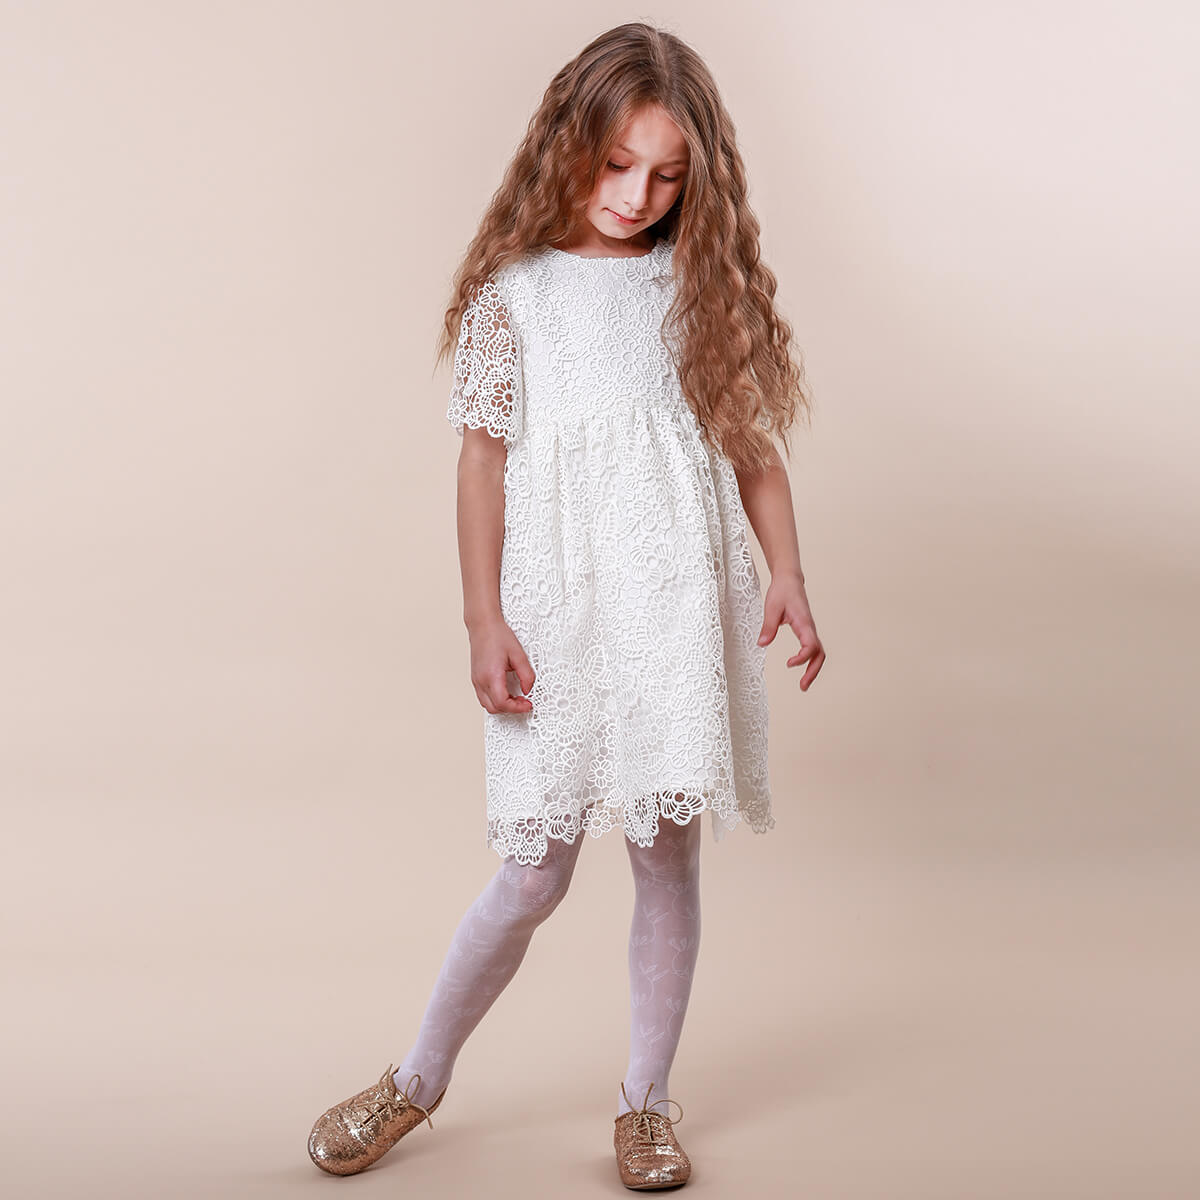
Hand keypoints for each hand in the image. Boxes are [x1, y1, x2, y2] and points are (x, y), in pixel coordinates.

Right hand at [468, 615, 535, 713]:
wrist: (483, 625)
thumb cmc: (497, 635)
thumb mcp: (518, 654)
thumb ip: (526, 675)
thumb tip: (529, 689)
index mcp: (491, 675)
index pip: (502, 703)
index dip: (517, 708)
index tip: (527, 704)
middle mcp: (481, 680)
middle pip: (494, 708)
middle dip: (510, 709)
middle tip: (523, 701)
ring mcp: (476, 680)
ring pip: (487, 705)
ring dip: (502, 705)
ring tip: (515, 697)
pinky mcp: (475, 678)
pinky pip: (483, 697)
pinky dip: (495, 699)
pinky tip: (506, 691)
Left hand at [757, 570, 824, 690]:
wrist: (789, 580)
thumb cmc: (782, 591)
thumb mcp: (772, 607)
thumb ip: (768, 626)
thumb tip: (762, 644)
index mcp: (804, 623)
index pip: (811, 645)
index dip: (802, 658)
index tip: (789, 664)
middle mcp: (810, 628)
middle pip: (820, 654)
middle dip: (813, 672)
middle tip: (802, 687)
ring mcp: (809, 630)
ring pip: (818, 653)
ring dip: (813, 669)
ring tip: (803, 684)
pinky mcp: (805, 631)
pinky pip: (812, 649)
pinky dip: (809, 661)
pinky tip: (800, 667)